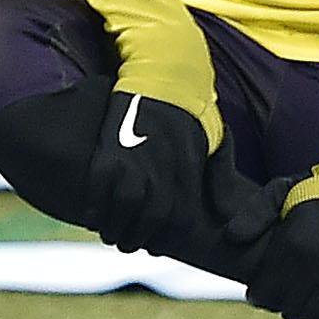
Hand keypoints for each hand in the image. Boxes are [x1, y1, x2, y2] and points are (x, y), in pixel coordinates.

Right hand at [85, 88, 213, 253]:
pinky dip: (94, 207)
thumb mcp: (215, 139)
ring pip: (124, 208)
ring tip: (110, 234)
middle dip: (137, 238)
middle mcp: (163, 167)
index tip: (154, 244)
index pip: (179, 213)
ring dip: (114, 228)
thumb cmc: (190, 108)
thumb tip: (225, 210)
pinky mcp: (110, 150)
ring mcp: (135, 159)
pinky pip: (98, 189)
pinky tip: (93, 215)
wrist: (163, 74)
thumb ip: (220, 174)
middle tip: (128, 244)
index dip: (165, 234)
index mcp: (190, 167)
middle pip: (151, 217)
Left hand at [233, 184, 318, 318]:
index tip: (259, 290)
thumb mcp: (281, 190)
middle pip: (284, 306)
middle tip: (280, 292)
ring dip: (298, 310)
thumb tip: (231, 238)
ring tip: (297, 299)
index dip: (258, 294)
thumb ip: (254, 213)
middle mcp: (316, 266)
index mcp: (293, 245)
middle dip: (278, 302)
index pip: (264, 293)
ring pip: (308, 312)